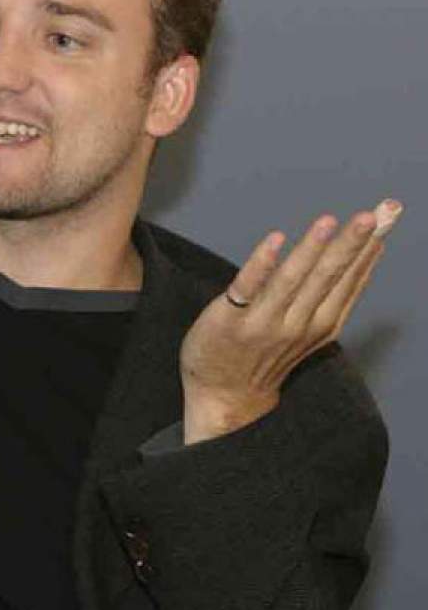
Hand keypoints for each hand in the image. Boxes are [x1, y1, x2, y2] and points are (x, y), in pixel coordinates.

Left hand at [179, 198, 402, 443]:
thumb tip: (363, 258)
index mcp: (320, 324)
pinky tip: (276, 240)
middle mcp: (296, 324)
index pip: (348, 281)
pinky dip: (262, 264)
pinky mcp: (229, 319)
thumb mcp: (307, 332)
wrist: (224, 396)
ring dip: (313, 249)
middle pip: (327, 277)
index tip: (386, 218)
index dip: (367, 250)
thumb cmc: (264, 356)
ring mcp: (262, 323)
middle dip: (350, 244)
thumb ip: (331, 297)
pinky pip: (247, 287)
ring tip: (331, 221)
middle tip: (374, 214)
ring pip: (292, 280)